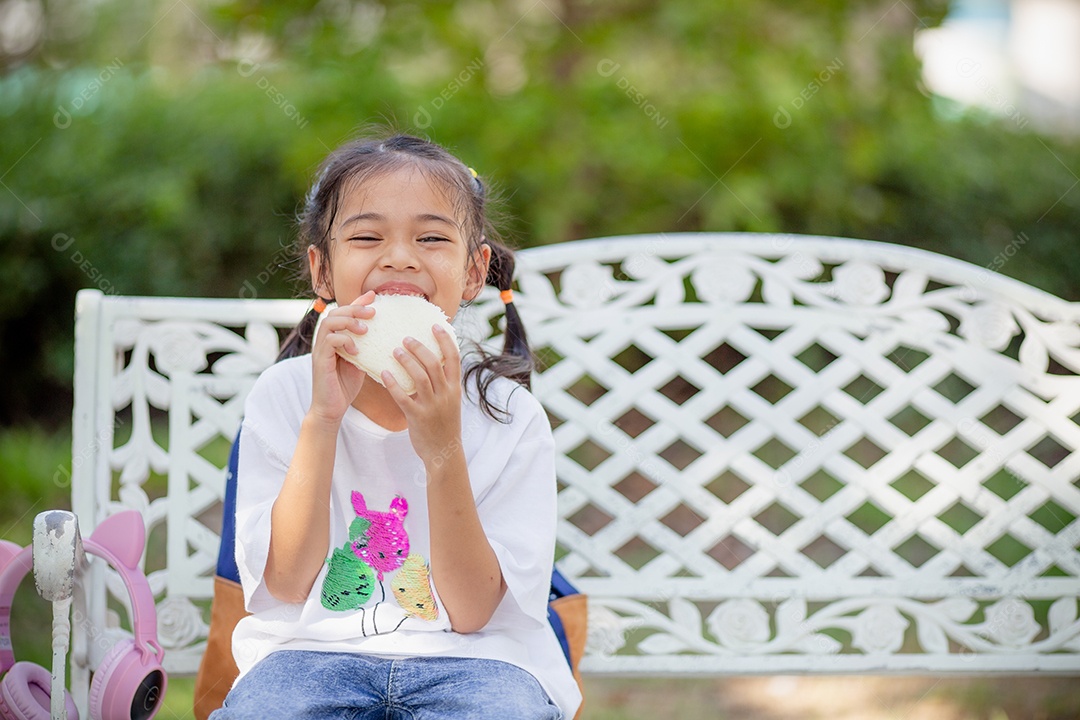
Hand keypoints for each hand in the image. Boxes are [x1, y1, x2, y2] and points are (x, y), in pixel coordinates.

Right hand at [308, 291, 375, 425]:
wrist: (331, 409)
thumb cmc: (344, 387)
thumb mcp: (359, 363)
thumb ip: (365, 348)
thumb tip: (381, 335)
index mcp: (334, 338)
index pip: (344, 313)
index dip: (357, 302)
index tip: (374, 296)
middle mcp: (325, 340)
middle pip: (335, 312)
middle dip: (355, 308)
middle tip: (373, 312)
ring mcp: (320, 350)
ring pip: (330, 322)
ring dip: (349, 322)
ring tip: (365, 329)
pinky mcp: (320, 360)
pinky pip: (329, 340)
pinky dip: (344, 341)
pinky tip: (356, 350)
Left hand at [382, 324, 462, 463]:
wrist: (444, 453)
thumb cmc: (445, 424)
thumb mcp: (451, 401)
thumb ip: (444, 382)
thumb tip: (433, 360)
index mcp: (455, 388)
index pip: (454, 358)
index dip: (445, 340)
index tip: (435, 326)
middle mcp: (446, 394)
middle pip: (434, 363)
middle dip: (419, 347)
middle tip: (406, 338)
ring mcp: (432, 406)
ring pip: (420, 377)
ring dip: (406, 361)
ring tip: (395, 350)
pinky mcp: (417, 417)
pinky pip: (403, 397)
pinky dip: (393, 383)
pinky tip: (384, 373)